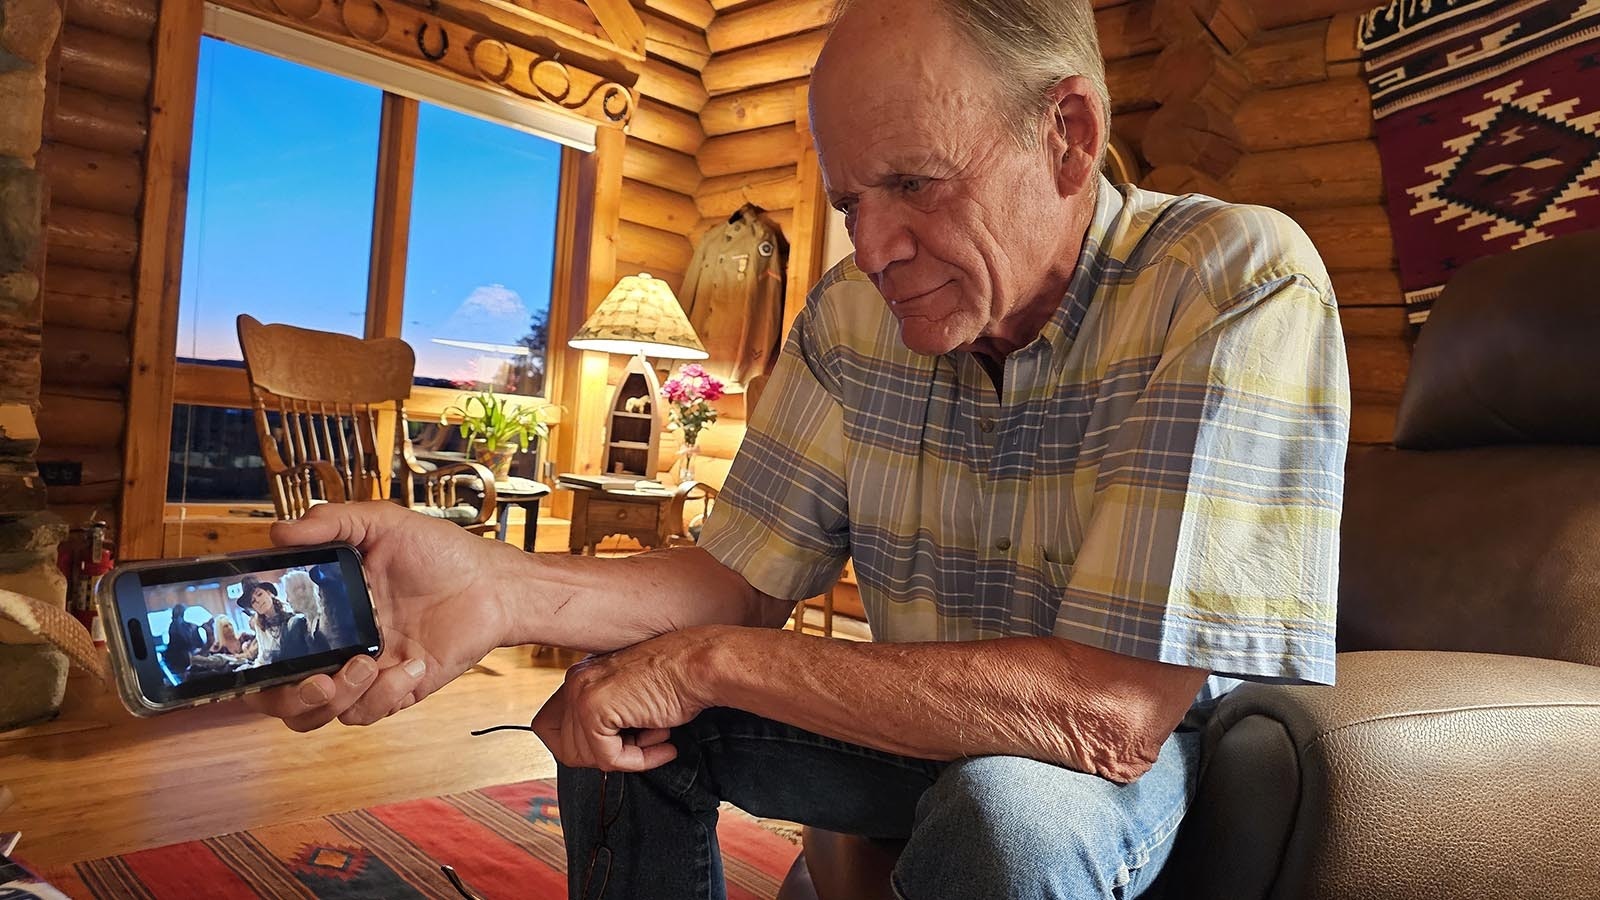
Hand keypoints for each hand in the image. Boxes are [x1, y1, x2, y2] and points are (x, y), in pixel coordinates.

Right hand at [245, 501, 520, 730]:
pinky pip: (370, 711)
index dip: (250, 660)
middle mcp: (337, 645)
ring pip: (322, 714)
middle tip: (316, 680)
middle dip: (288, 699)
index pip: (269, 645)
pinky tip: (412, 663)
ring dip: (338, 698)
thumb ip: (331, 523)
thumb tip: (278, 532)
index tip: (253, 652)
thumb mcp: (382, 524)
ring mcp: (366, 671)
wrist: (492, 582)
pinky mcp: (398, 688)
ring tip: (368, 664)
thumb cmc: (438, 552)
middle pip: (284, 697)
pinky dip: (386, 694)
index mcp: (323, 610)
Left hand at [531, 627, 722, 771]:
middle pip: (564, 748)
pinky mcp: (595, 710)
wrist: (700, 667)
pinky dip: (639, 761)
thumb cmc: (678, 681)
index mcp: (581, 675)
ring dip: (625, 757)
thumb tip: (594, 754)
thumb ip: (607, 717)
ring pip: (584, 757)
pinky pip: (608, 759)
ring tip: (657, 739)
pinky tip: (664, 745)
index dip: (581, 746)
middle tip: (640, 746)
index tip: (615, 747)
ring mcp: (582, 694)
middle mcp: (575, 680)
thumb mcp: (632, 698)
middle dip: (603, 756)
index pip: (550, 726)